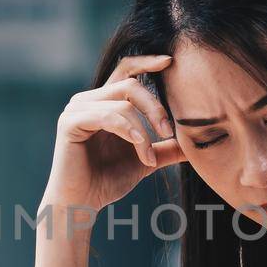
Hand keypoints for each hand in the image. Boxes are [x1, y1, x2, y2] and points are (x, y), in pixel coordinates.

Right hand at [42, 54, 184, 213]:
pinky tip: (140, 149)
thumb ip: (166, 148)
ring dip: (143, 131)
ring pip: (122, 104)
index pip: (126, 70)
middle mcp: (87, 100)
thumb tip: (195, 145)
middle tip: (169, 132)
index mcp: (103, 102)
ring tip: (149, 158)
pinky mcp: (70, 122)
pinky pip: (108, 117)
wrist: (81, 205)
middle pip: (130, 85)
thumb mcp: (145, 160)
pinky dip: (129, 132)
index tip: (170, 62)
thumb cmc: (107, 181)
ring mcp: (76, 109)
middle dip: (155, 108)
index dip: (147, 62)